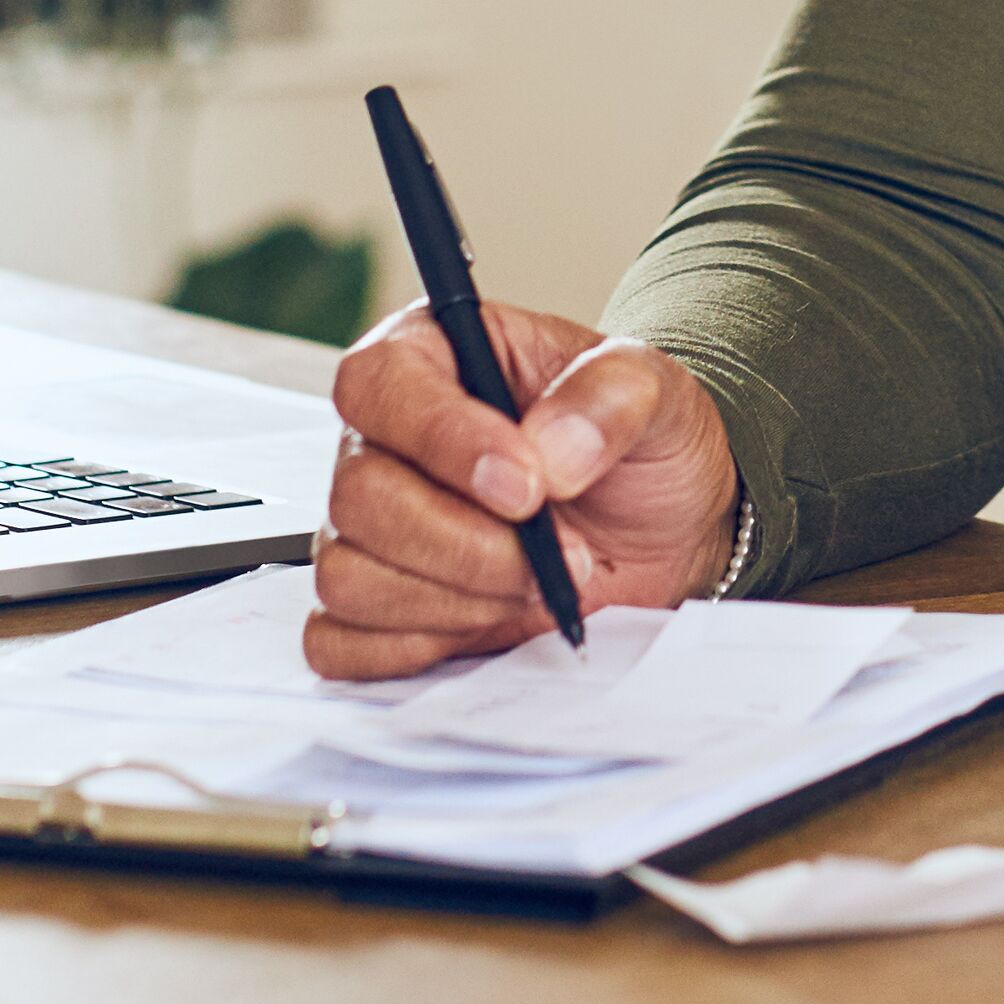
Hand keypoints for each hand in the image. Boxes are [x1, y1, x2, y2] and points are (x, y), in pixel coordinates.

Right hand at [305, 304, 739, 678]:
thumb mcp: (654, 392)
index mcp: (429, 357)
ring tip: (537, 583)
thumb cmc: (637, 444)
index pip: (378, 384)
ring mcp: (368, 529)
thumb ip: (610, 397)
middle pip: (360, 495)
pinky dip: (415, 647)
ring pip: (349, 575)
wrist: (660, 531)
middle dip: (469, 544)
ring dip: (458, 600)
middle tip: (562, 554)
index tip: (526, 487)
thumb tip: (552, 450)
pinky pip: (343, 643)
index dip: (441, 439)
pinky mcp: (371, 610)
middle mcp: (382, 440)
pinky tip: (488, 621)